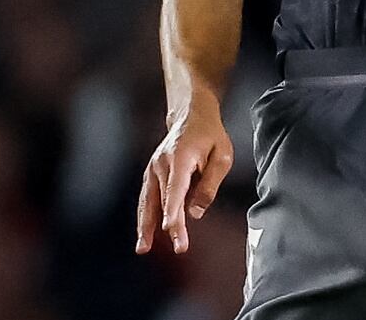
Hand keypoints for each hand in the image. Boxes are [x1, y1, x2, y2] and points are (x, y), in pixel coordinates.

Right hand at [136, 91, 231, 254]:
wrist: (191, 115)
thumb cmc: (211, 136)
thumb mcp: (222, 156)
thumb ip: (210, 184)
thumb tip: (195, 213)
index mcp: (181, 157)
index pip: (176, 189)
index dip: (173, 210)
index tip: (170, 228)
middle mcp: (162, 164)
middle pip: (164, 199)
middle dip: (170, 225)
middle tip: (179, 248)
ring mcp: (153, 168)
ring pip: (148, 201)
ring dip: (145, 226)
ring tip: (143, 249)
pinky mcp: (150, 173)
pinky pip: (146, 198)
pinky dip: (144, 216)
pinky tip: (144, 233)